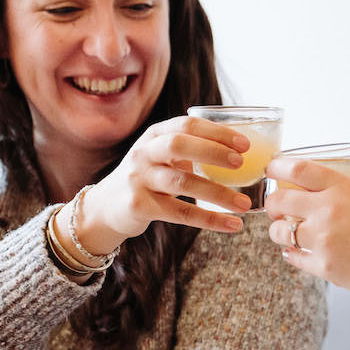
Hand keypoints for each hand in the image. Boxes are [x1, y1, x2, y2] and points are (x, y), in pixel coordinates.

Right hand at [74, 116, 253, 253]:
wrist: (104, 207)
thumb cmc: (146, 178)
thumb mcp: (161, 155)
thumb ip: (190, 148)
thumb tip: (238, 149)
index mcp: (154, 135)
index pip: (187, 125)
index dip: (217, 132)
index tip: (244, 144)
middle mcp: (144, 153)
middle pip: (179, 145)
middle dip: (213, 152)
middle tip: (240, 163)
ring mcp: (139, 179)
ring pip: (182, 182)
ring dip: (218, 194)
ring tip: (245, 204)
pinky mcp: (139, 205)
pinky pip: (180, 212)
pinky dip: (209, 220)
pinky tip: (232, 224)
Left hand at [263, 158, 349, 294]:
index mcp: (345, 189)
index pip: (297, 170)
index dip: (278, 167)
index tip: (273, 169)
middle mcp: (328, 211)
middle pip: (279, 200)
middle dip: (273, 202)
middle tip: (277, 206)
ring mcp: (323, 241)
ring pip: (280, 232)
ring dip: (279, 230)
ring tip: (287, 231)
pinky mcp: (324, 267)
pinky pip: (294, 257)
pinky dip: (293, 253)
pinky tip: (297, 251)